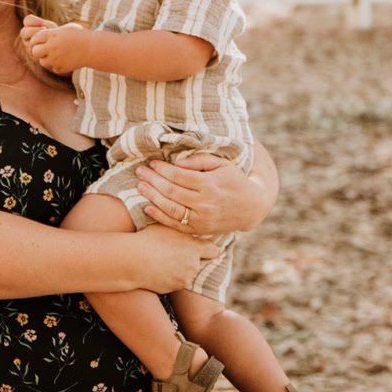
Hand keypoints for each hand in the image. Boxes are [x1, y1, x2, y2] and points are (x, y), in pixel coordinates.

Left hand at [21, 16, 90, 74]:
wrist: (93, 48)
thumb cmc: (80, 35)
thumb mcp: (65, 28)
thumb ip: (51, 32)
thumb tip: (38, 35)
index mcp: (53, 34)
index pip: (35, 38)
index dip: (38, 39)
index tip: (44, 40)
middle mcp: (52, 47)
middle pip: (35, 51)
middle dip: (39, 50)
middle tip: (46, 49)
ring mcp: (56, 59)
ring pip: (42, 61)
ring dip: (46, 58)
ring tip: (56, 54)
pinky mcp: (61, 68)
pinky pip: (52, 68)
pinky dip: (56, 65)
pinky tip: (64, 59)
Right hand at [131, 222, 217, 294]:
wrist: (134, 260)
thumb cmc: (149, 238)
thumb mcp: (167, 226)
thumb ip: (180, 228)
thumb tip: (184, 221)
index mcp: (194, 248)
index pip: (213, 250)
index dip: (208, 249)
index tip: (202, 247)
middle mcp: (193, 265)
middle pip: (199, 263)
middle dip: (191, 260)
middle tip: (175, 253)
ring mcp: (184, 279)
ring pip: (187, 274)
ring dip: (180, 269)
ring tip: (163, 261)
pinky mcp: (174, 288)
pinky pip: (175, 282)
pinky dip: (170, 278)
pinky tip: (158, 269)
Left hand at [135, 152, 265, 234]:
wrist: (251, 207)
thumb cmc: (235, 180)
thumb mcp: (222, 164)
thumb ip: (199, 161)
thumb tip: (177, 163)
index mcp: (210, 184)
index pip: (178, 176)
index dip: (162, 169)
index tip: (152, 163)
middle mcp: (205, 203)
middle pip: (171, 191)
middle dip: (152, 180)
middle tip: (140, 172)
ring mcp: (202, 219)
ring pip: (170, 208)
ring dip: (152, 197)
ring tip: (140, 187)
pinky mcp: (200, 230)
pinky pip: (176, 224)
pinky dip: (160, 216)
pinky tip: (148, 207)